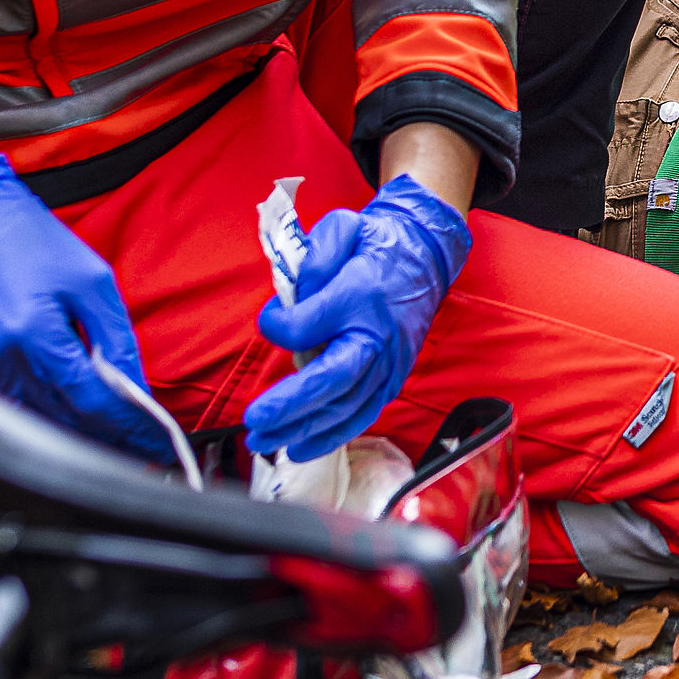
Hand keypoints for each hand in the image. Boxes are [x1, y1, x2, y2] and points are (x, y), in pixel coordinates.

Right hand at [0, 157, 174, 461]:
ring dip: (78, 434)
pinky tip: (72, 418)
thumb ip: (117, 341)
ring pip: (38, 421)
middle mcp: (0, 359)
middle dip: (109, 438)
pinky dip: (43, 417)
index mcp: (34, 334)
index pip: (91, 401)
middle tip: (144, 450)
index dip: (128, 428)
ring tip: (116, 440)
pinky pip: (11, 410)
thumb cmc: (31, 242)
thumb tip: (138, 392)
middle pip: (65, 420)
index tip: (157, 445)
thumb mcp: (93, 281)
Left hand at [247, 174, 473, 461]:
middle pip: (333, 381)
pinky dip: (333, 436)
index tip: (271, 318)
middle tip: (255, 422)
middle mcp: (378, 337)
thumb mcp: (340, 230)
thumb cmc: (374, 247)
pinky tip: (301, 447)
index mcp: (360, 296)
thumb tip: (289, 306)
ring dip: (304, 429)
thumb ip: (311, 262)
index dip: (280, 326)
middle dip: (291, 406)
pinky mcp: (392, 380)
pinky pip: (362, 415)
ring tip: (266, 442)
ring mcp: (389, 363)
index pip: (308, 325)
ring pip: (347, 407)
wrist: (423, 256)